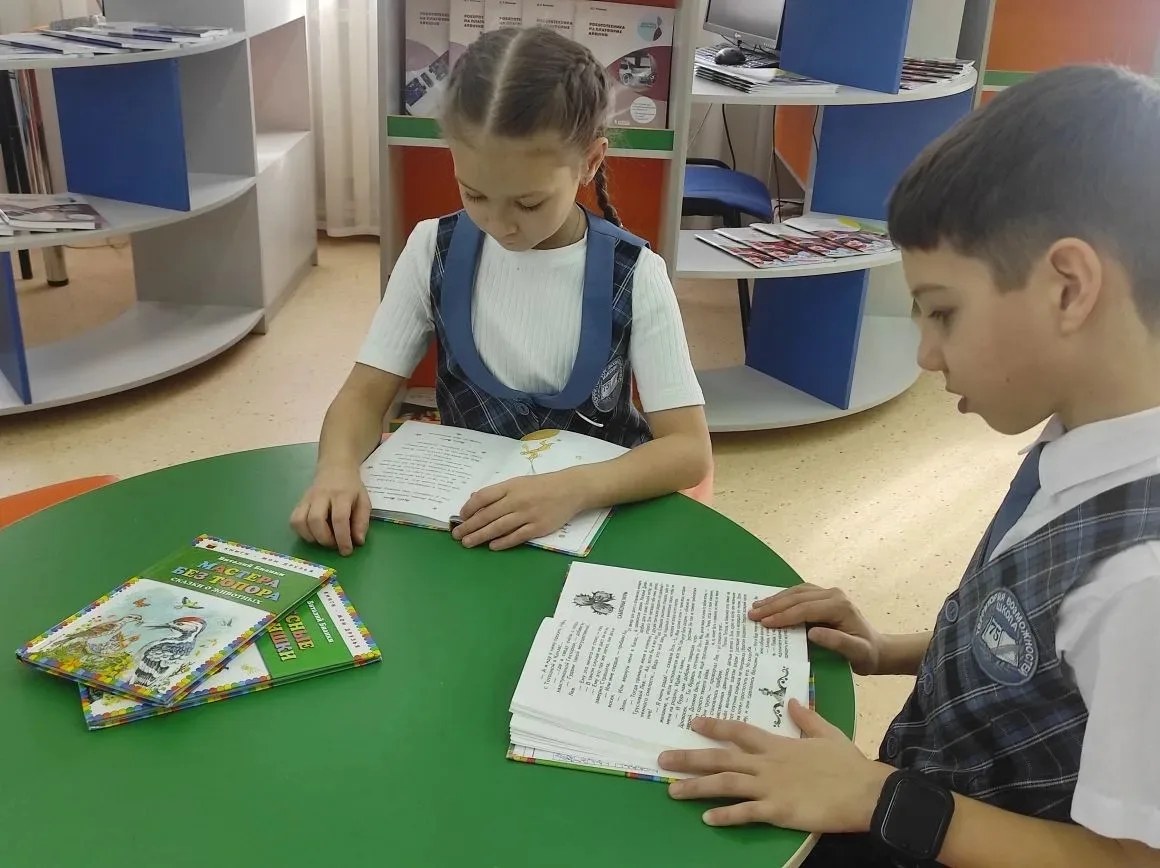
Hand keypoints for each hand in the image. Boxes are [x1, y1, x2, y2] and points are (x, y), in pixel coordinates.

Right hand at [289, 465, 370, 555]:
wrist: (335, 467)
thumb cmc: (351, 487)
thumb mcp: (364, 501)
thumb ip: (362, 521)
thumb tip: (357, 541)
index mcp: (342, 494)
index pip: (339, 518)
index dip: (342, 538)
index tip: (346, 551)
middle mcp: (322, 496)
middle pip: (316, 520)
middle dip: (325, 539)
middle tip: (335, 544)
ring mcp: (308, 498)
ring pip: (301, 521)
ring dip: (312, 537)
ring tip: (324, 540)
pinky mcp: (299, 502)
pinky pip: (294, 520)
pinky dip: (301, 532)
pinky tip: (313, 534)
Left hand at [452, 471, 586, 550]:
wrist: (571, 489)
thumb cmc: (542, 485)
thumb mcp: (518, 482)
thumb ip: (498, 491)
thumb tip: (474, 499)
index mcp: (510, 486)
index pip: (484, 497)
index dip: (469, 508)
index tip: (461, 517)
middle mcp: (516, 500)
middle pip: (487, 515)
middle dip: (470, 526)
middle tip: (457, 535)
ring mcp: (527, 514)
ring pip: (498, 527)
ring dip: (481, 536)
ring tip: (468, 543)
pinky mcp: (538, 527)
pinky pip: (517, 536)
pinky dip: (503, 542)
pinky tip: (492, 546)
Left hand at [658, 701, 891, 831]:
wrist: (866, 792)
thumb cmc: (848, 764)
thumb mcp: (827, 733)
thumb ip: (806, 718)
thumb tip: (792, 701)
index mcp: (778, 745)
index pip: (739, 732)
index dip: (714, 727)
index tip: (693, 723)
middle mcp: (768, 764)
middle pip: (721, 758)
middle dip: (689, 758)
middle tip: (662, 759)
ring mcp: (771, 787)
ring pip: (725, 784)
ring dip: (696, 787)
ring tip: (671, 790)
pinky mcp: (779, 811)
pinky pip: (746, 813)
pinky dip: (725, 816)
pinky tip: (706, 818)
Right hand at [749, 584, 884, 675]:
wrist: (878, 650)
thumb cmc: (866, 655)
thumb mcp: (857, 653)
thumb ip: (837, 642)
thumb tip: (812, 633)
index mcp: (839, 606)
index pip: (805, 609)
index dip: (783, 616)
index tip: (764, 623)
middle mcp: (833, 595)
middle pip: (797, 597)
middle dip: (773, 606)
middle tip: (752, 614)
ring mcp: (828, 593)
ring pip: (796, 592)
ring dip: (775, 599)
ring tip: (755, 607)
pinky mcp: (823, 596)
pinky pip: (799, 593)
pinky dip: (783, 597)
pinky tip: (770, 603)